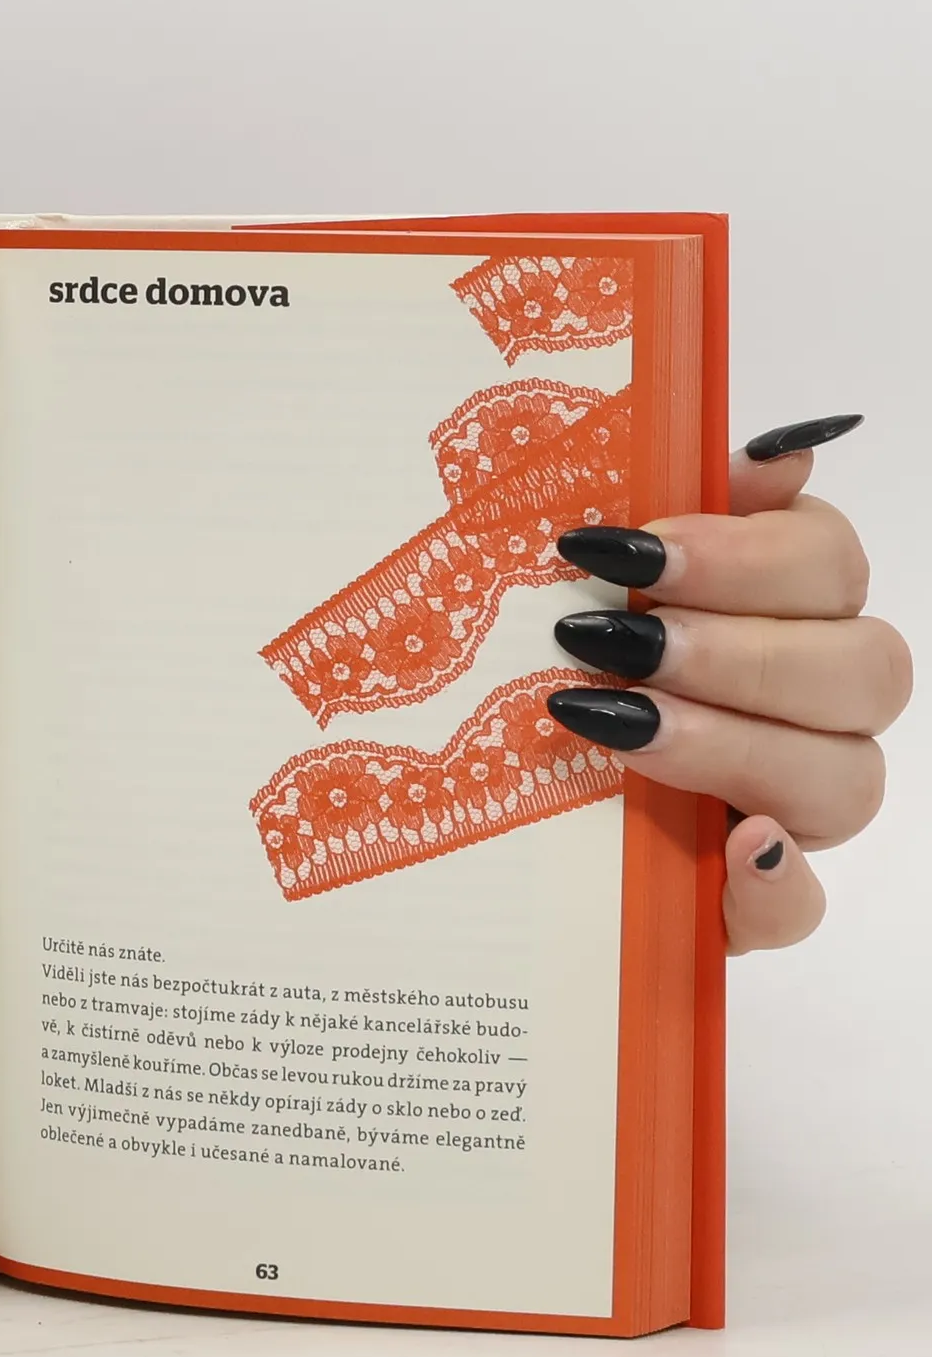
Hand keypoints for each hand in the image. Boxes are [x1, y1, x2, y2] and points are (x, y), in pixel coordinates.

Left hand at [545, 415, 910, 954]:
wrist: (493, 816)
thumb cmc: (551, 680)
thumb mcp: (591, 594)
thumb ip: (682, 517)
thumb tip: (779, 451)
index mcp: (782, 619)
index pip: (827, 563)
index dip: (746, 550)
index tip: (633, 551)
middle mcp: (812, 716)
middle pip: (863, 667)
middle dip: (734, 648)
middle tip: (612, 641)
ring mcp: (794, 815)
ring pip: (846, 778)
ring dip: (731, 743)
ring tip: (614, 725)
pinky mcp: (753, 905)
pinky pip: (800, 905)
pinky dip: (774, 879)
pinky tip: (738, 847)